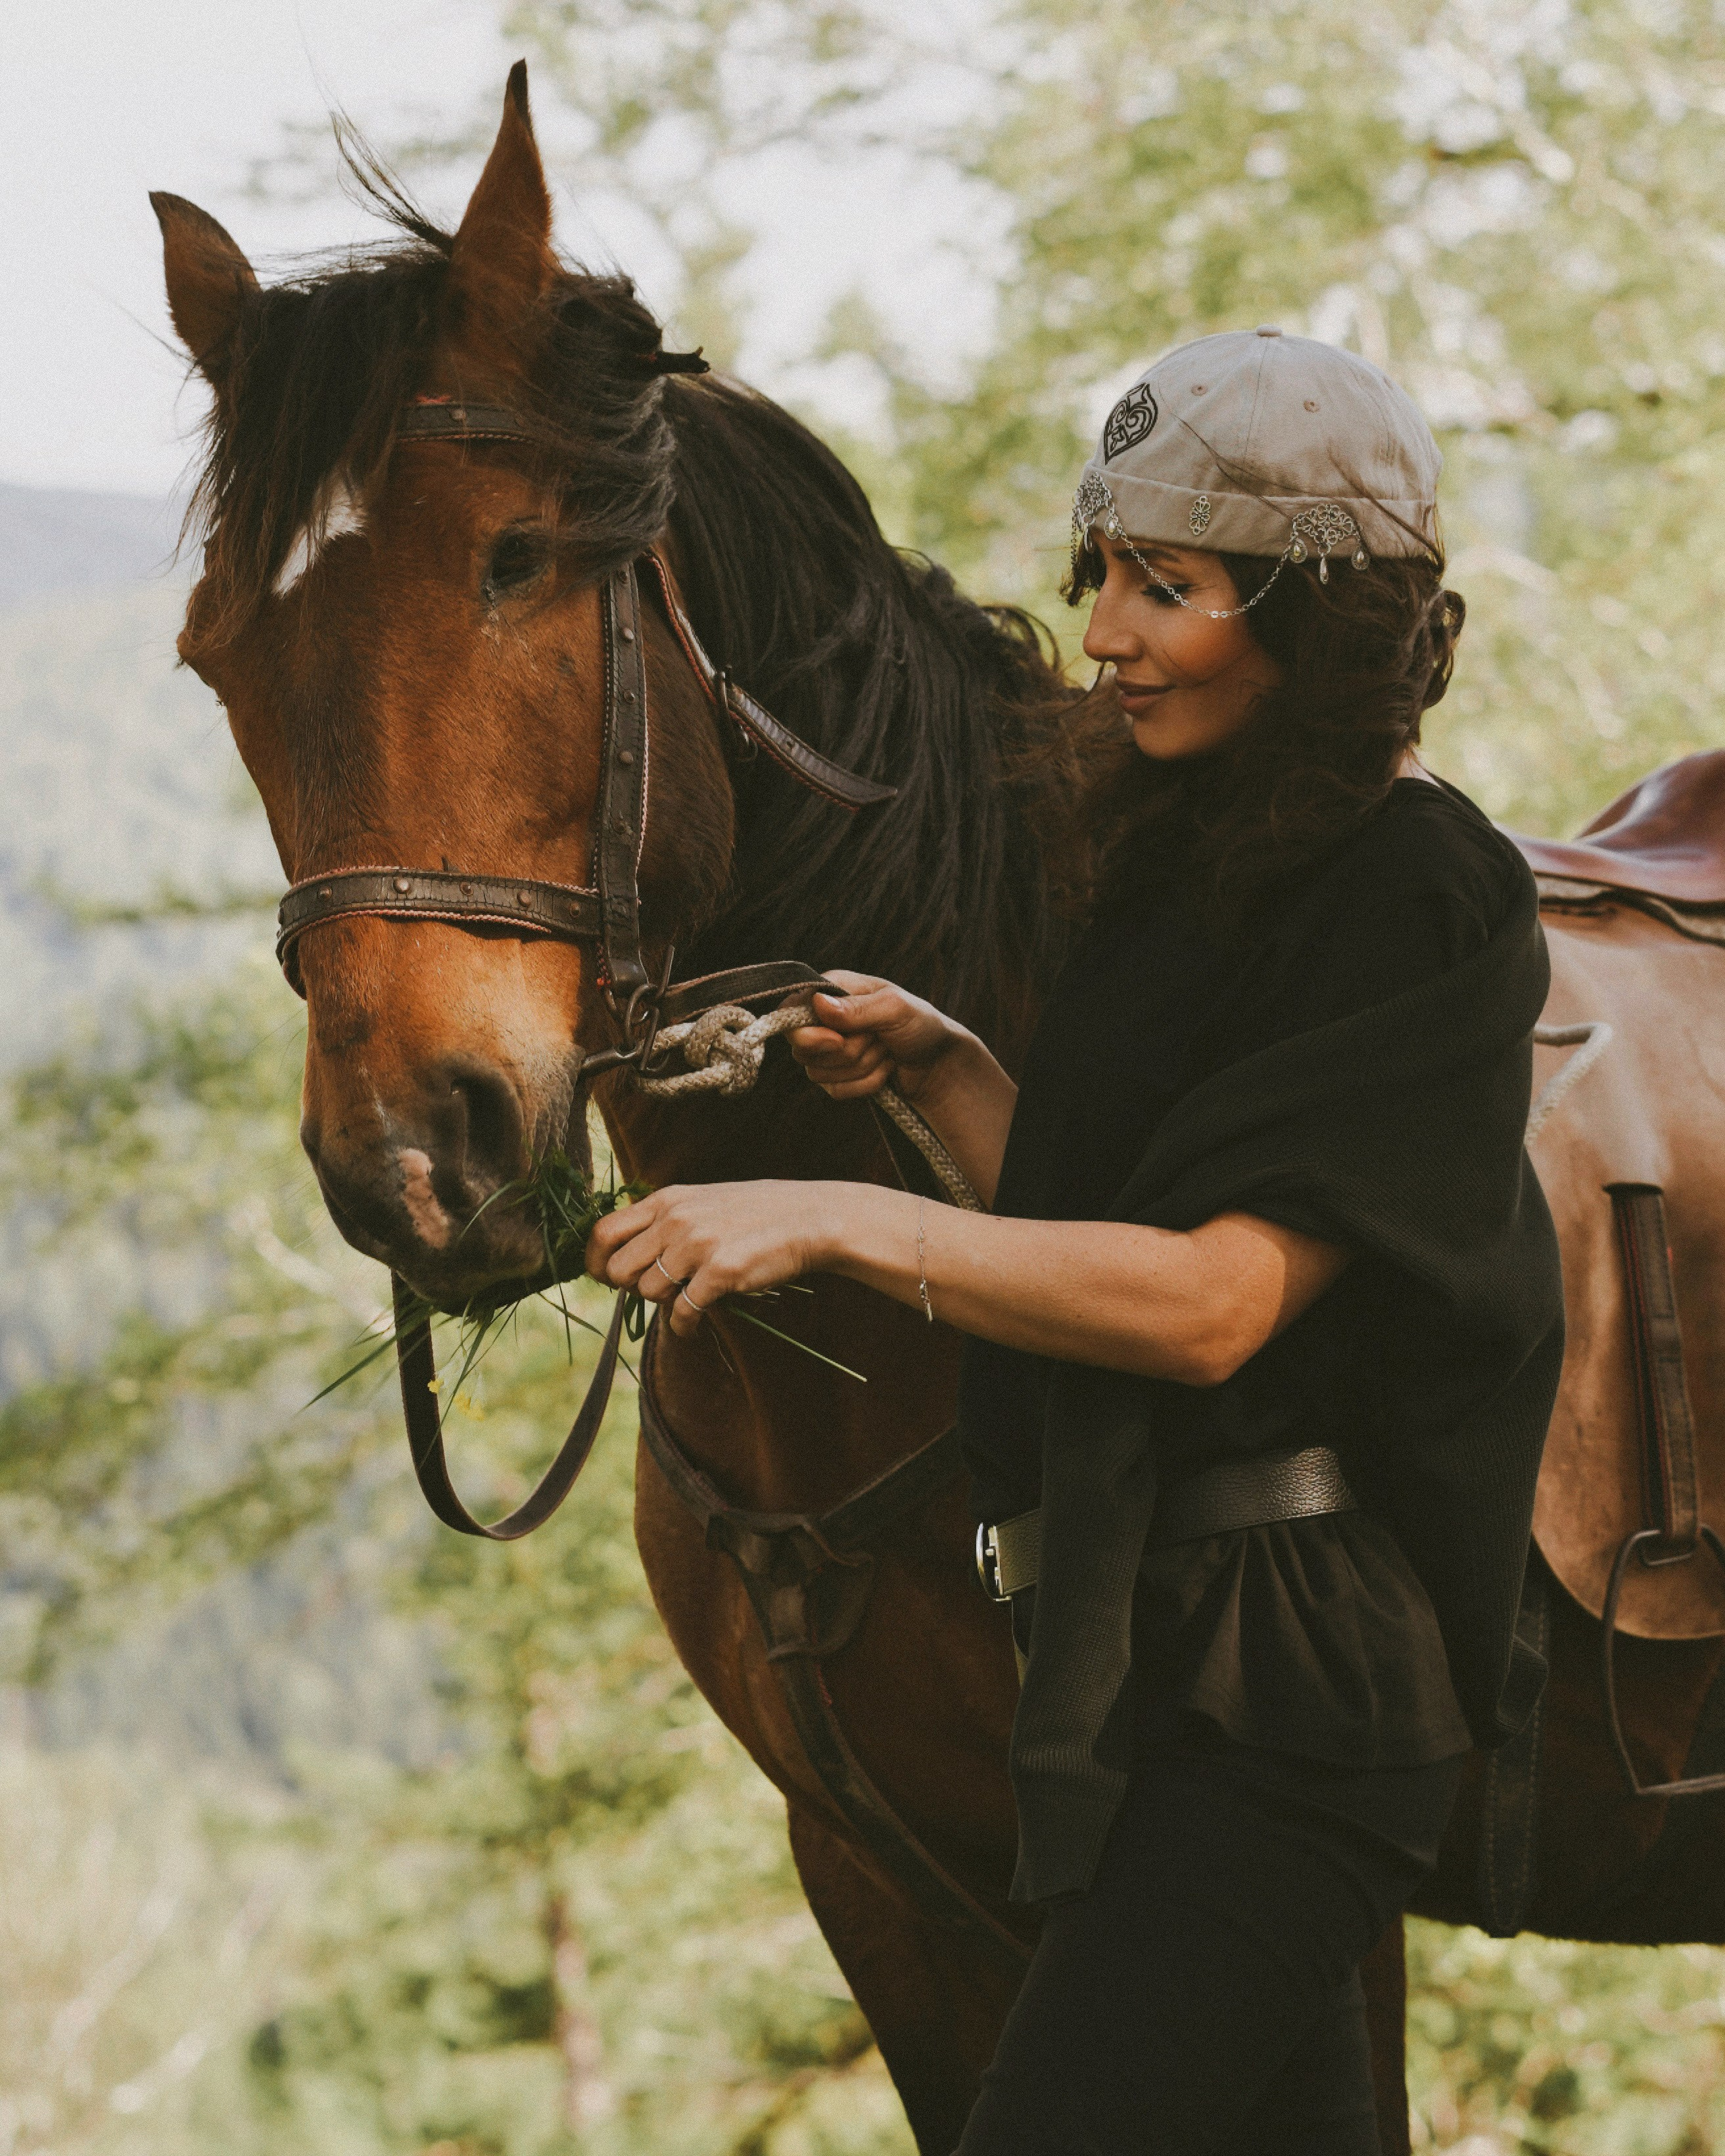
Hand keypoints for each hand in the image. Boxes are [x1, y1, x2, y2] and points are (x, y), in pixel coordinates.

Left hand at [585, 1180, 844, 1336]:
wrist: (809, 1218)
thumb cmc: (755, 1213)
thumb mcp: (702, 1201)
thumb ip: (665, 1220)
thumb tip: (627, 1253)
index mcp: (667, 1200)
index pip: (603, 1231)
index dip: (594, 1261)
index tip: (604, 1278)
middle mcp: (675, 1219)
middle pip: (618, 1269)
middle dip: (631, 1288)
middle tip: (657, 1289)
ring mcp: (697, 1245)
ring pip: (648, 1292)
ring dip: (663, 1304)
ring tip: (687, 1298)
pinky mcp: (721, 1272)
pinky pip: (682, 1313)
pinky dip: (683, 1327)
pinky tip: (694, 1327)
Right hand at [788, 969, 967, 1102]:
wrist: (938, 1062)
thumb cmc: (920, 1025)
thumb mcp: (896, 1009)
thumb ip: (857, 1008)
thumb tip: (818, 1003)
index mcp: (831, 991)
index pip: (790, 1012)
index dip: (807, 1034)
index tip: (838, 1040)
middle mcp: (823, 1019)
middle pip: (803, 1049)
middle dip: (848, 1051)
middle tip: (878, 1039)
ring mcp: (826, 1051)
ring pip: (818, 1074)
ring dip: (862, 1067)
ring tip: (885, 1050)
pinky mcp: (836, 1077)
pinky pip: (835, 1091)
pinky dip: (866, 1084)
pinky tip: (884, 1069)